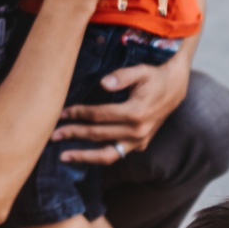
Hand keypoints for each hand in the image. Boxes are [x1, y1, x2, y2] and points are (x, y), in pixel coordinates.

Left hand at [54, 48, 189, 163]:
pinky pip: (116, 155)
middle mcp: (138, 131)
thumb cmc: (155, 77)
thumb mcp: (141, 71)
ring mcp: (139, 141)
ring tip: (63, 156)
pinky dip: (98, 156)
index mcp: (136, 112)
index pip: (99, 115)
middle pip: (98, 135)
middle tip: (53, 135)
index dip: (79, 114)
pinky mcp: (140, 146)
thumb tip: (103, 83)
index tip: (62, 112)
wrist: (175, 89)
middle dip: (73, 133)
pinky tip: (82, 155)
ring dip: (83, 155)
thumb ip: (122, 76)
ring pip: (107, 154)